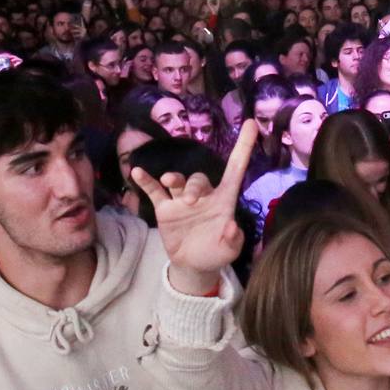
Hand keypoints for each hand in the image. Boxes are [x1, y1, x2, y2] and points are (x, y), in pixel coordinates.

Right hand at [133, 121, 255, 289]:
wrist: (193, 265)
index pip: (235, 169)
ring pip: (177, 181)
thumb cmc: (216, 252)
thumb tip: (232, 227)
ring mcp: (181, 200)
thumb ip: (233, 239)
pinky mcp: (164, 209)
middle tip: (190, 202)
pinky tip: (137, 173)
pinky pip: (154, 191)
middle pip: (199, 179)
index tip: (252, 124)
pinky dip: (146, 181)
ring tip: (169, 181)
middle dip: (194, 186)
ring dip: (173, 179)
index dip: (243, 147)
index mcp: (223, 199)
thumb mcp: (229, 250)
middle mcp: (203, 195)